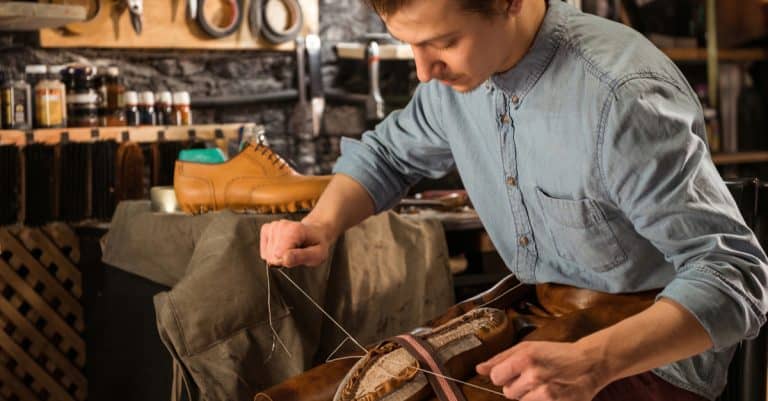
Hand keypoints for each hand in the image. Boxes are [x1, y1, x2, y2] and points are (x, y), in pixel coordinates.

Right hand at [260, 220, 333, 266]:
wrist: (314, 233)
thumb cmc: (316, 245)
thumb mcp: (317, 255)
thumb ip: (301, 257)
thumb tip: (284, 259)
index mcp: (295, 230)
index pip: (280, 255)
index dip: (289, 261)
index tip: (300, 255)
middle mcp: (281, 225)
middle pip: (273, 256)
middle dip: (284, 259)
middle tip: (297, 252)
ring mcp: (273, 226)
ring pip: (268, 255)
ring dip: (279, 256)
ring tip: (292, 248)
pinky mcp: (266, 229)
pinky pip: (264, 251)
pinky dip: (272, 253)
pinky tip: (282, 247)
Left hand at [476, 341, 607, 400]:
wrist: (589, 363)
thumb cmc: (556, 354)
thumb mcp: (528, 347)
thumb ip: (501, 358)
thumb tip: (480, 369)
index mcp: (525, 358)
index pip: (496, 377)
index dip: (503, 376)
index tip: (513, 373)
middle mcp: (534, 375)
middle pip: (508, 392)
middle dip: (517, 386)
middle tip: (534, 377)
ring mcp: (546, 392)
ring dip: (528, 396)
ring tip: (543, 385)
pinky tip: (550, 393)